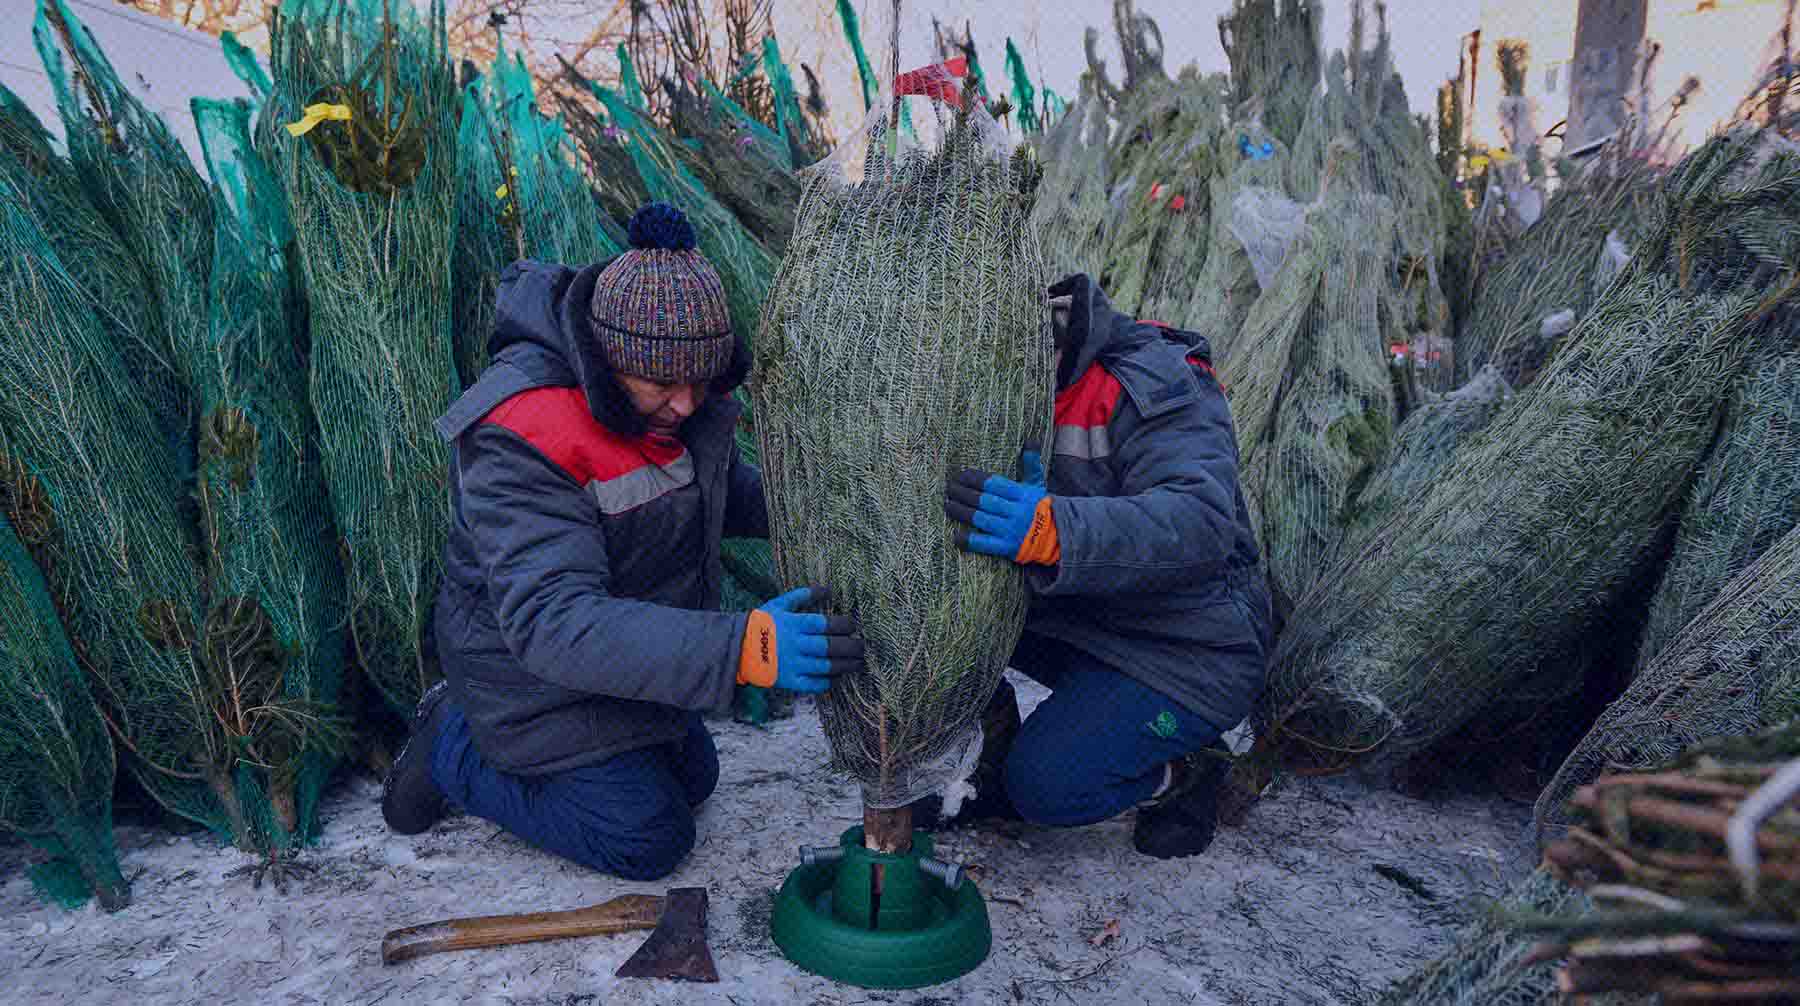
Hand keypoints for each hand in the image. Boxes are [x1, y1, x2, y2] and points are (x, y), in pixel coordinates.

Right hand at [737, 587, 862, 692]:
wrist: (737, 648)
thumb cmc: (761, 623)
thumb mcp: (779, 604)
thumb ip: (803, 595)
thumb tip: (827, 589)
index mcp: (794, 624)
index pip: (825, 624)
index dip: (844, 624)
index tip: (852, 625)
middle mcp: (795, 644)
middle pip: (830, 646)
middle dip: (851, 646)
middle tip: (862, 646)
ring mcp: (792, 664)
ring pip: (826, 667)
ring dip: (845, 665)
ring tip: (857, 662)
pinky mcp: (789, 681)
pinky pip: (813, 685)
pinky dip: (827, 682)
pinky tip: (835, 676)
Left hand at [944, 446, 1059, 564]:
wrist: (1058, 536)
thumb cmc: (1042, 507)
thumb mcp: (1038, 484)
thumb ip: (1031, 463)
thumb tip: (1031, 440)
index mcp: (1021, 494)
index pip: (994, 484)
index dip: (975, 479)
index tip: (960, 475)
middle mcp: (1015, 511)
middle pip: (984, 500)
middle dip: (964, 493)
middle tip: (948, 487)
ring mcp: (1010, 530)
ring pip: (981, 519)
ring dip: (962, 512)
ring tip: (947, 504)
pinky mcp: (1007, 547)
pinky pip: (986, 544)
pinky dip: (971, 540)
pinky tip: (957, 536)